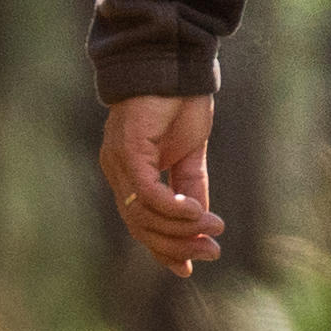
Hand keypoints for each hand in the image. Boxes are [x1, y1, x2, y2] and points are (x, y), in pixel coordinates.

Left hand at [98, 89, 222, 279]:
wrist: (175, 62)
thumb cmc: (181, 102)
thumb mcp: (191, 153)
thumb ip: (191, 188)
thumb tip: (200, 225)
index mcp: (129, 173)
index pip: (141, 223)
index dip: (163, 249)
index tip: (191, 268)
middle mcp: (117, 170)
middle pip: (140, 226)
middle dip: (176, 245)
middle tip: (211, 251)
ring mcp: (118, 160)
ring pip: (143, 215)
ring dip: (180, 229)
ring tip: (213, 230)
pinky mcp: (127, 150)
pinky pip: (148, 193)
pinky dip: (174, 208)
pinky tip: (197, 213)